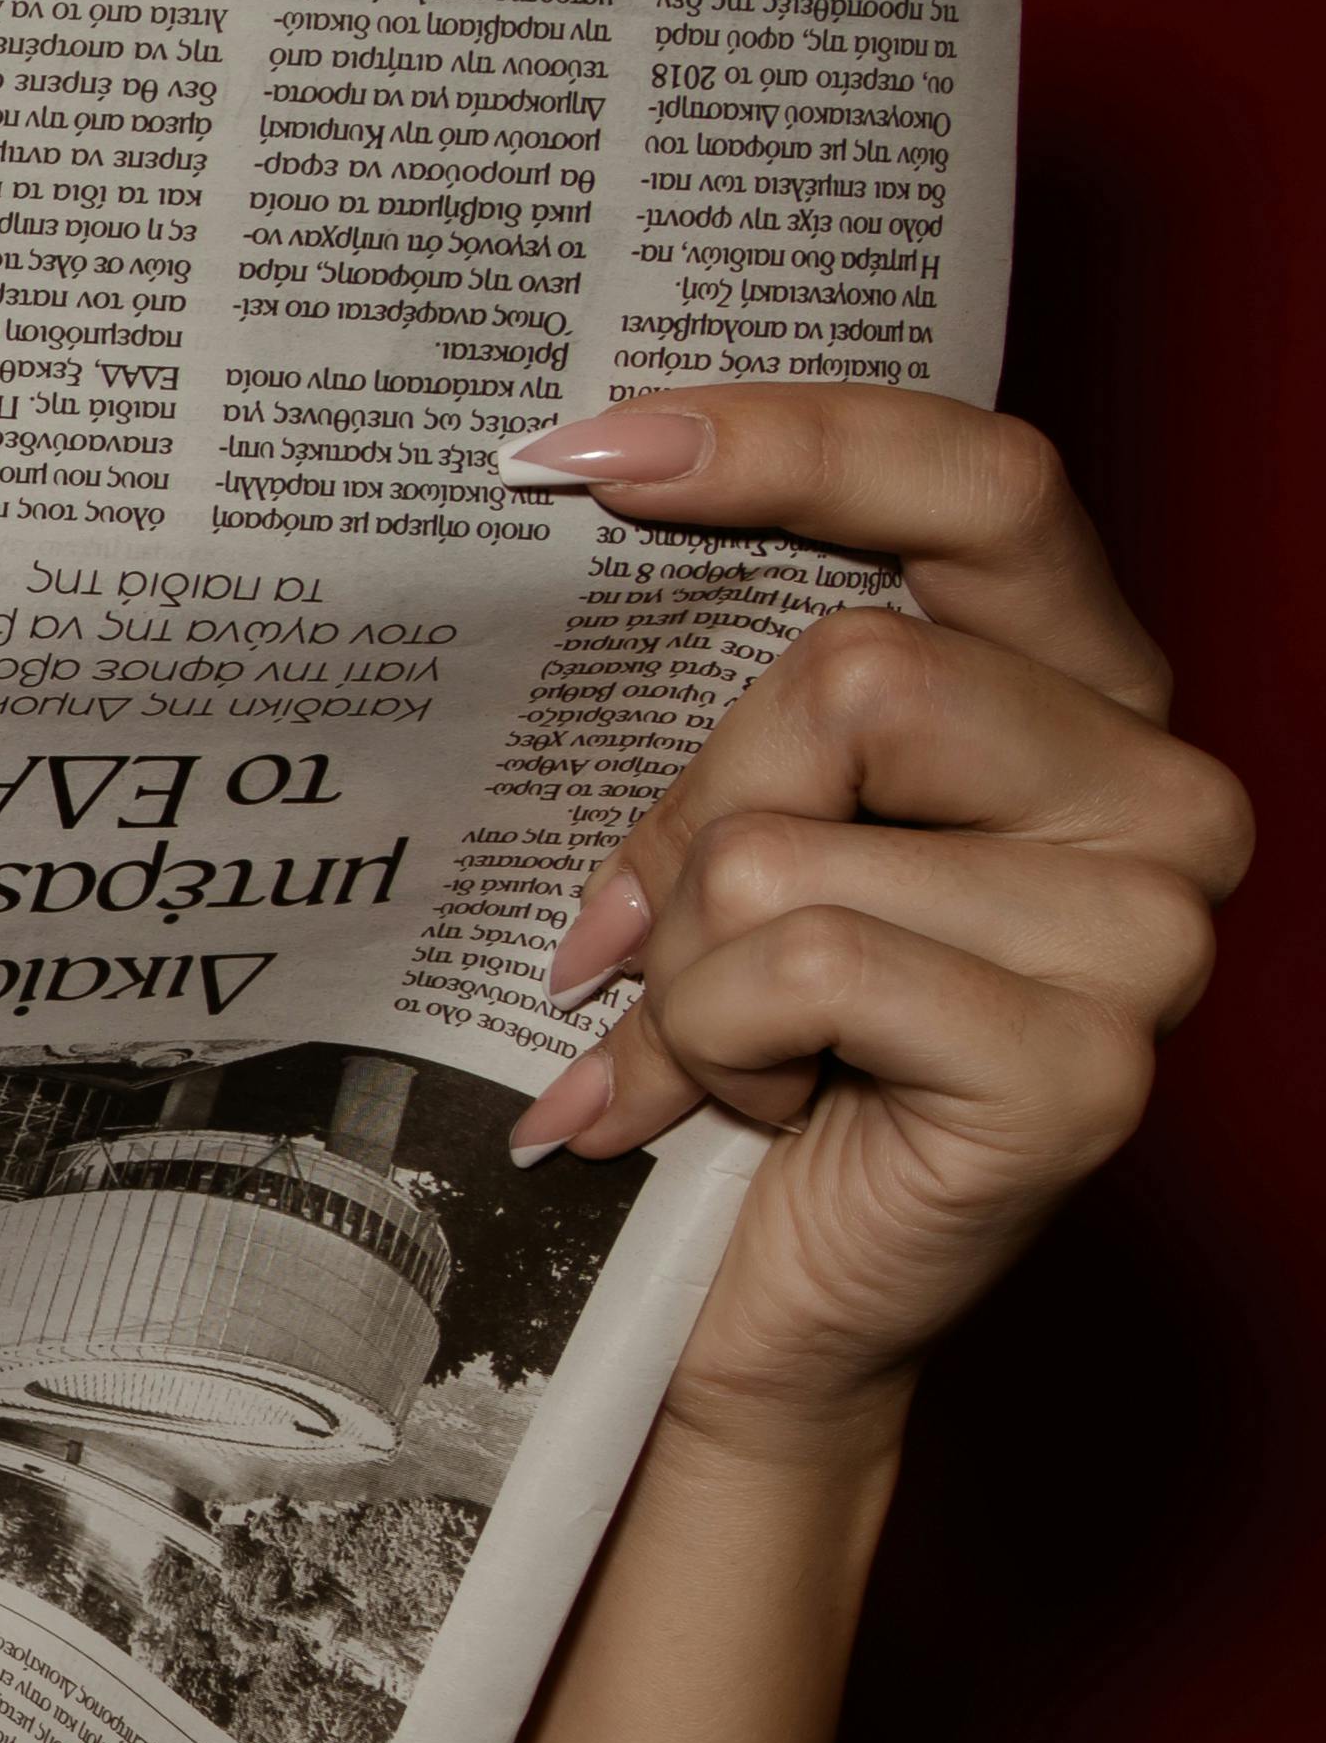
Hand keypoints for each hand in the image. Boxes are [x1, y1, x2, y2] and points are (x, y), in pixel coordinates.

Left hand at [505, 389, 1248, 1456]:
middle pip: (853, 671)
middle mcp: (1158, 792)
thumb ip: (736, 708)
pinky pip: (802, 969)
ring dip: (690, 965)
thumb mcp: (733, 839)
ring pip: (793, 842)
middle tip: (649, 936)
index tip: (587, 450)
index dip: (795, 442)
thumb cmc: (742, 1047)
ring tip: (712, 1047)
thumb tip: (584, 512)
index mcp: (1083, 692)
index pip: (983, 488)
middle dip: (697, 810)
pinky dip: (709, 1049)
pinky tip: (736, 1111)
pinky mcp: (1085, 1066)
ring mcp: (1147, 935)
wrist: (756, 1299)